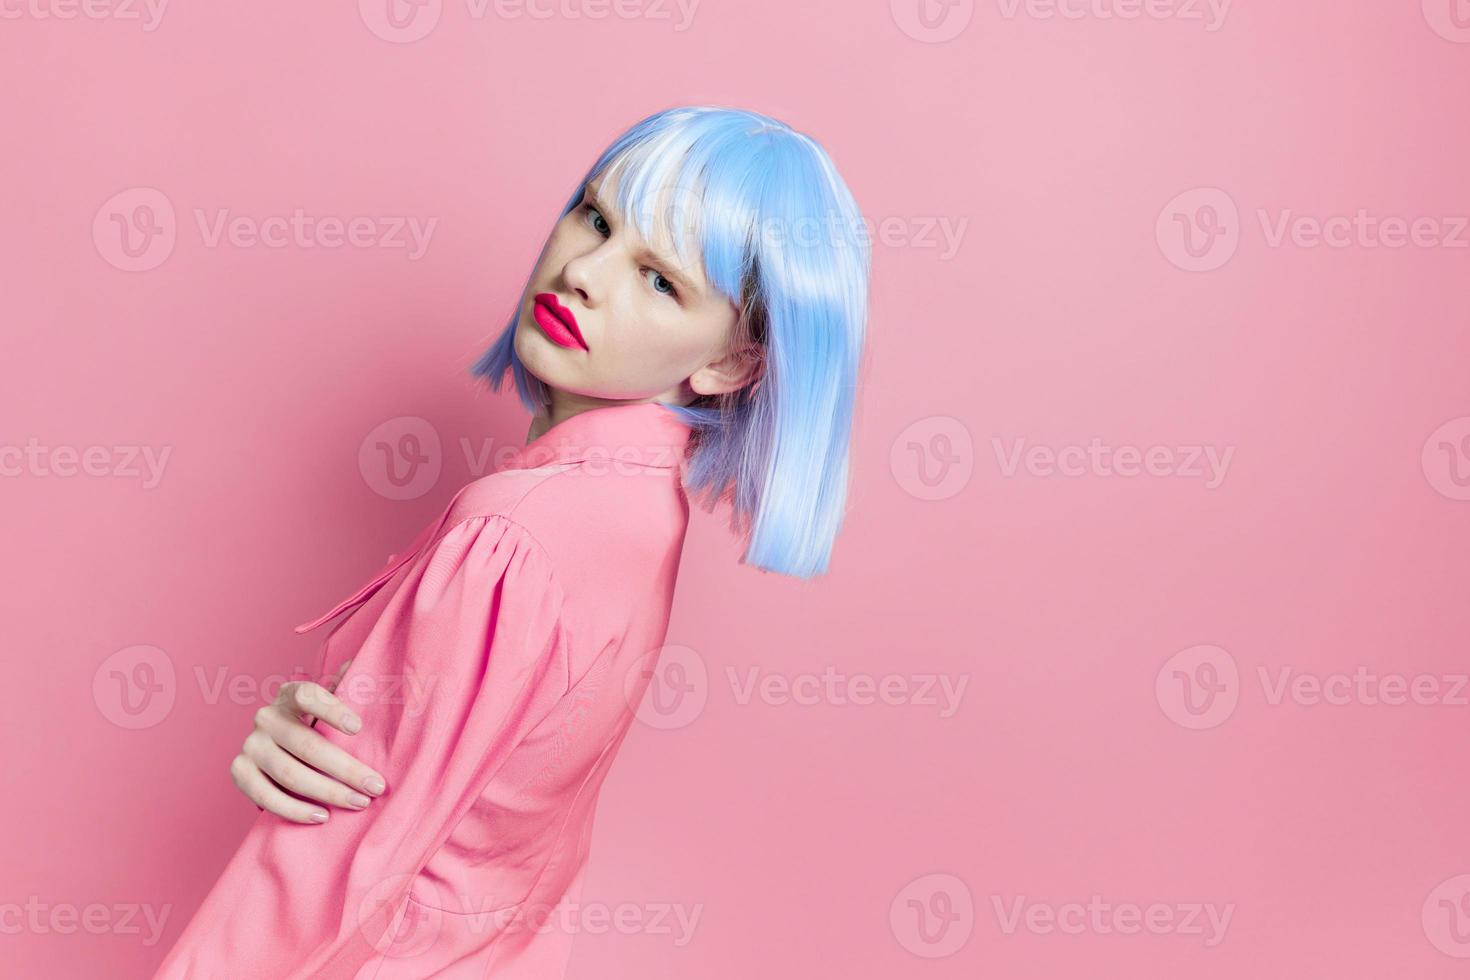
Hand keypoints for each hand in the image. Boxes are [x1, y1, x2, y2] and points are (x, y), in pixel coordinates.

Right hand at [230, 658, 386, 822]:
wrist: (278, 748)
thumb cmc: (315, 723)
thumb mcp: (329, 703)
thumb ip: (346, 686)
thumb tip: (359, 664)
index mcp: (290, 695)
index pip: (307, 694)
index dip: (331, 708)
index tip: (359, 726)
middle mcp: (266, 717)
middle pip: (307, 744)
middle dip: (346, 768)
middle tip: (375, 786)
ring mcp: (250, 745)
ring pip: (290, 773)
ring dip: (327, 792)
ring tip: (358, 803)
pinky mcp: (239, 772)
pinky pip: (265, 796)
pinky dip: (295, 810)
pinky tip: (322, 816)